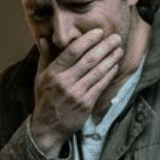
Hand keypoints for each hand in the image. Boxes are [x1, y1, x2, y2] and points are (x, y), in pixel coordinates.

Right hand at [29, 28, 122, 152]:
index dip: (87, 40)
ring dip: (110, 59)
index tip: (99, 32)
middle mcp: (65, 83)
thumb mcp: (40, 78)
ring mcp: (76, 94)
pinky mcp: (86, 104)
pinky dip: (109, 74)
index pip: (72, 52)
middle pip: (88, 60)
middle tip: (116, 38)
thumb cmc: (45, 100)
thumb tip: (44, 38)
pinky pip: (100, 85)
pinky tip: (115, 66)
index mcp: (53, 73)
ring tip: (119, 50)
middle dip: (104, 47)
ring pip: (97, 72)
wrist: (48, 128)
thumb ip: (45, 57)